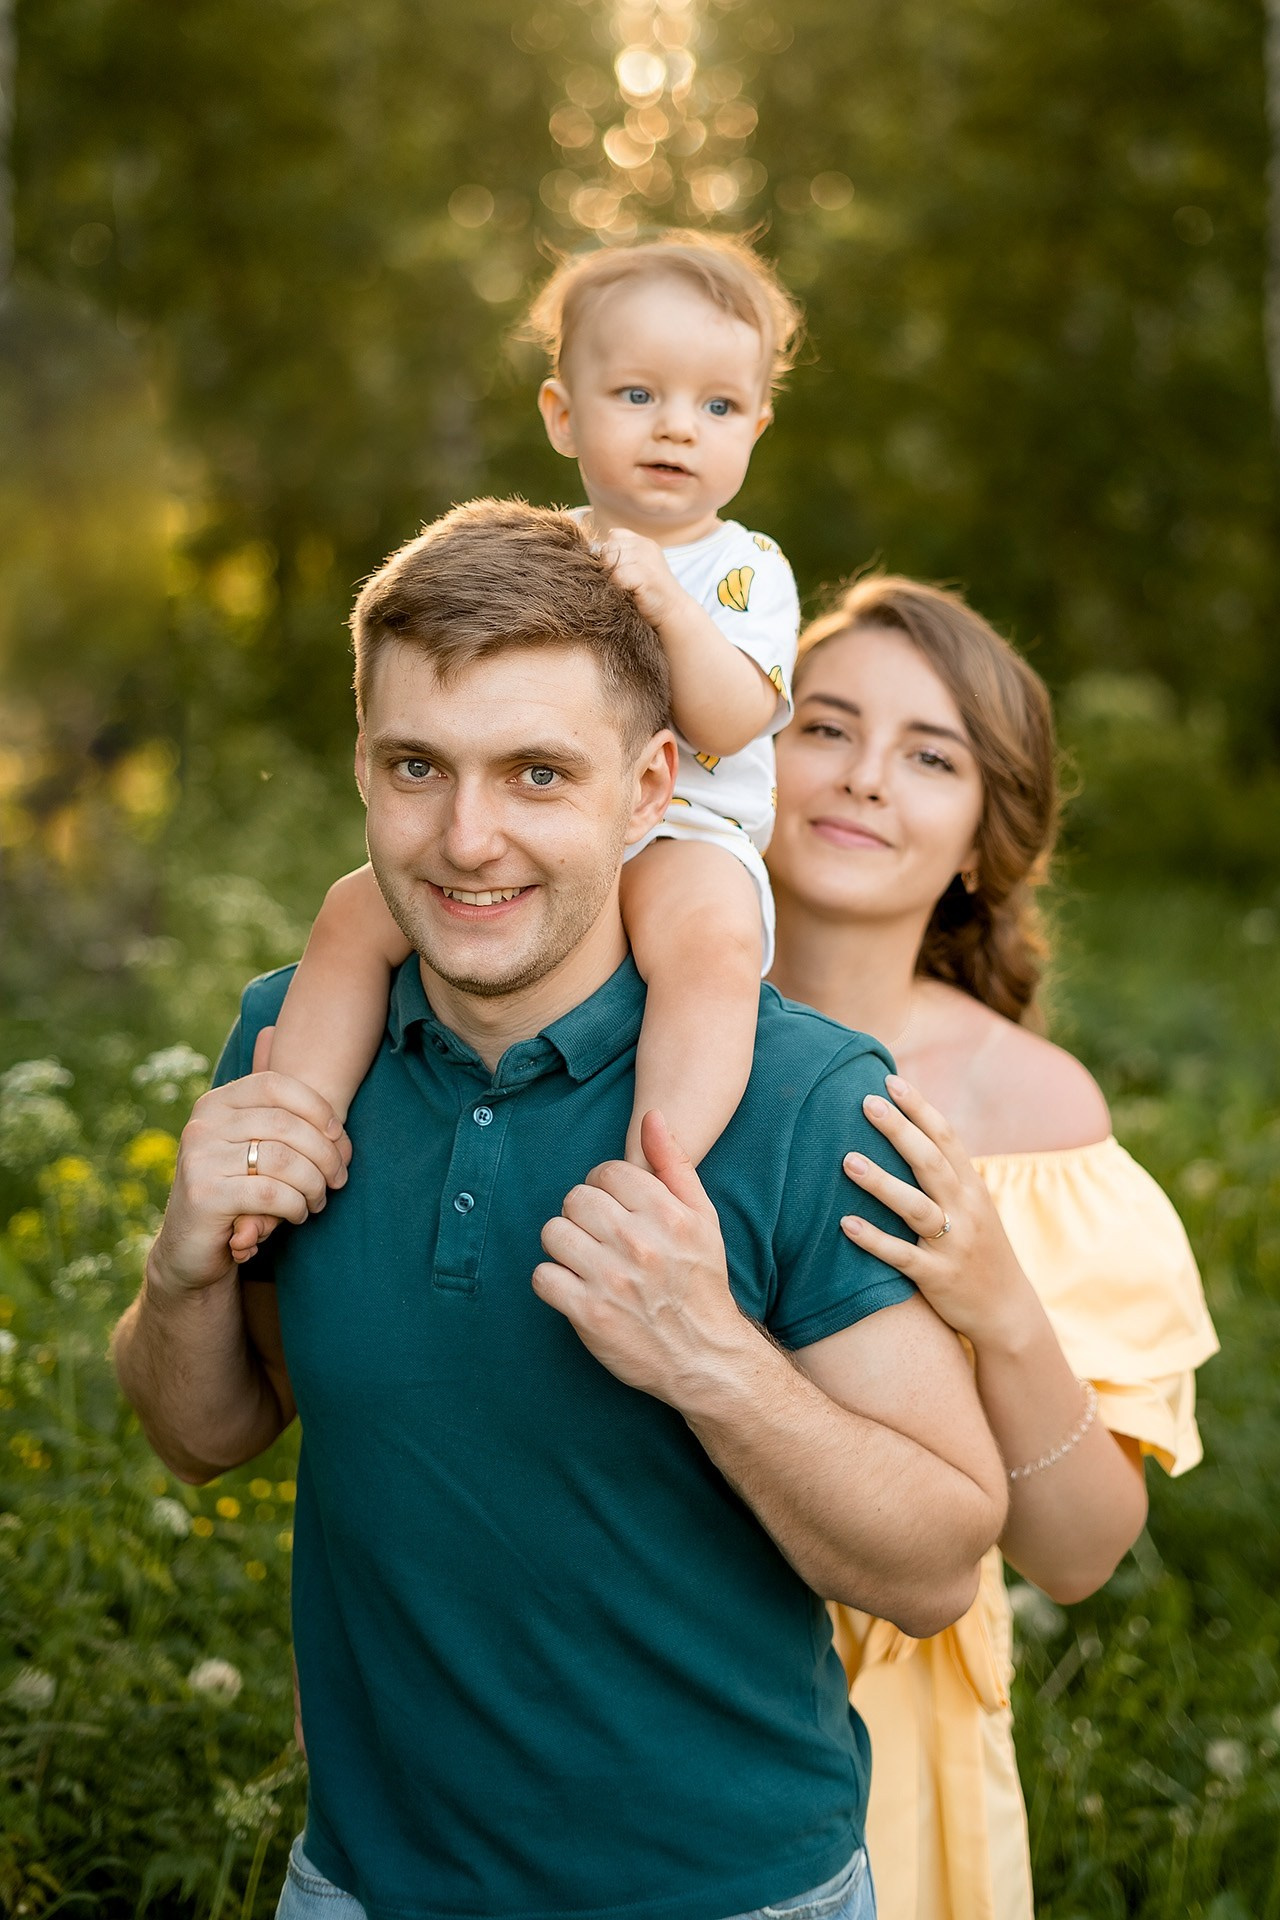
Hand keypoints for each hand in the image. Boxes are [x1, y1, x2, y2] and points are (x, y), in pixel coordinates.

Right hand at [150, 1070, 350, 1300]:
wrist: (188, 1246)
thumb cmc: (236, 1194)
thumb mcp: (255, 1154)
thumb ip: (286, 1133)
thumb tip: (339, 1134)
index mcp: (215, 1104)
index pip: (275, 1085)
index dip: (316, 1106)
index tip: (337, 1135)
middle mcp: (204, 1125)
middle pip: (285, 1124)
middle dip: (325, 1153)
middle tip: (337, 1179)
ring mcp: (200, 1159)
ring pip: (283, 1159)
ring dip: (313, 1183)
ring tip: (317, 1200)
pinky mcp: (205, 1195)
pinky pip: (271, 1194)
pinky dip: (296, 1205)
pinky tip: (298, 1214)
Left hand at [534, 1110, 749, 1403]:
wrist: (704, 1357)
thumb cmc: (702, 1283)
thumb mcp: (704, 1219)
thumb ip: (675, 1165)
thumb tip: (653, 1117)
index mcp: (668, 1215)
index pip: (607, 1172)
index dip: (605, 1188)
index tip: (615, 1211)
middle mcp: (640, 1243)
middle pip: (575, 1199)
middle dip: (582, 1215)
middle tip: (598, 1238)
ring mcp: (611, 1280)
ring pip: (554, 1233)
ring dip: (564, 1247)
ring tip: (585, 1261)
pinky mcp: (588, 1313)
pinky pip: (543, 1276)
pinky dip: (553, 1283)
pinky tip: (575, 1289)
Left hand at [597, 527, 678, 627]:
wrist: (673, 613)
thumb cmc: (650, 596)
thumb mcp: (637, 570)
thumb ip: (620, 559)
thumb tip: (593, 554)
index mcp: (643, 543)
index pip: (614, 536)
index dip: (610, 554)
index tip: (618, 573)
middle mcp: (645, 546)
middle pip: (608, 548)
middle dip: (607, 567)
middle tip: (620, 585)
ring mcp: (646, 558)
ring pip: (609, 560)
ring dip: (611, 578)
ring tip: (624, 590)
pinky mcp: (645, 574)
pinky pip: (617, 576)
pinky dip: (617, 588)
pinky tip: (627, 595)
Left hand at [839, 1075, 1028, 1347]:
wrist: (1008, 1311)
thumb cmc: (979, 1249)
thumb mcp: (972, 1205)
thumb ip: (946, 1172)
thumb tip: (908, 1130)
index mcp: (972, 1187)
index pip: (946, 1138)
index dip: (919, 1108)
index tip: (890, 1080)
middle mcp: (965, 1211)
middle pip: (930, 1163)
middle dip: (899, 1130)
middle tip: (866, 1102)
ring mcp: (953, 1245)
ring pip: (916, 1207)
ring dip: (881, 1183)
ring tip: (847, 1160)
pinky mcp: (938, 1277)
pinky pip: (902, 1256)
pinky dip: (875, 1240)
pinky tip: (846, 1225)